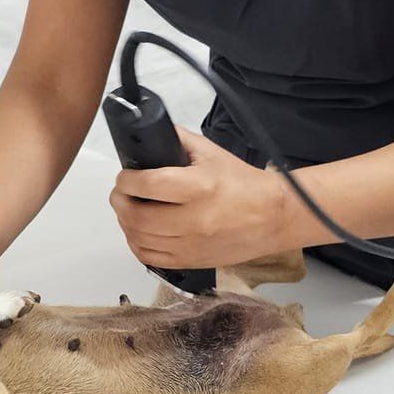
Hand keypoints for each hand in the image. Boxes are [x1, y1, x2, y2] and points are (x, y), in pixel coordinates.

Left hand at [108, 127, 291, 269]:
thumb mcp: (212, 153)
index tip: (126, 176)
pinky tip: (141, 232)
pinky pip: (149, 257)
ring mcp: (191, 244)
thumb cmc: (244, 185)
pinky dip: (137, 244)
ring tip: (130, 210)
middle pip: (136, 215)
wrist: (273, 216)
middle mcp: (194, 219)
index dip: (126, 180)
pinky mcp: (191, 261)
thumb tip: (151, 132)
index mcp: (199, 187)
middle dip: (120, 201)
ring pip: (138, 238)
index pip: (146, 185)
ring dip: (126, 222)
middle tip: (123, 192)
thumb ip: (179, 141)